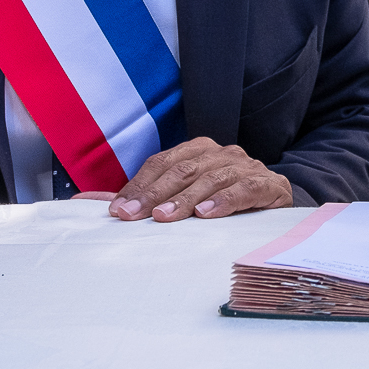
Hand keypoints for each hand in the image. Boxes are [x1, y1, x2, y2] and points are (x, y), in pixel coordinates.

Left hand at [107, 138, 293, 222]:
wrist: (278, 203)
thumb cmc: (224, 200)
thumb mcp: (186, 196)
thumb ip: (143, 198)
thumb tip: (89, 202)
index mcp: (199, 150)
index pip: (162, 163)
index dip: (139, 185)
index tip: (118, 210)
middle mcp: (221, 154)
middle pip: (183, 170)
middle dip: (154, 194)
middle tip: (133, 216)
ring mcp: (246, 167)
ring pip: (211, 179)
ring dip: (185, 199)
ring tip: (164, 217)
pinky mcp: (269, 185)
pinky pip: (245, 189)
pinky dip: (225, 201)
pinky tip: (207, 215)